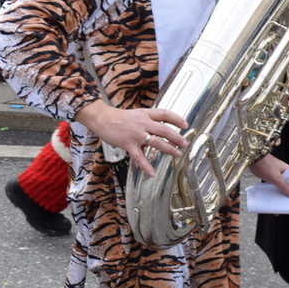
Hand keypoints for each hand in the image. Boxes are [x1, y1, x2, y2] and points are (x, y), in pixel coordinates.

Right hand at [74, 100, 188, 177]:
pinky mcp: (128, 144)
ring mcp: (136, 134)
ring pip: (156, 142)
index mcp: (146, 114)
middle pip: (164, 129)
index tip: (186, 124)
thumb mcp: (136, 114)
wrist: (102, 118)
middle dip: (177, 137)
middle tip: (185, 144)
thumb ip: (148, 122)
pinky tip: (152, 173)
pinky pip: (139, 157)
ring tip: (177, 154)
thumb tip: (160, 131)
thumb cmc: (119, 117)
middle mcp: (143, 123)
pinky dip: (146, 166)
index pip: (165, 114)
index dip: (177, 118)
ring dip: (169, 149)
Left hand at [249, 153, 288, 197]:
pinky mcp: (271, 177)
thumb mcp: (276, 178)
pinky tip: (277, 195)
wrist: (254, 160)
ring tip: (285, 200)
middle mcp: (284, 172)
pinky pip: (276, 184)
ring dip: (282, 191)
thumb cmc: (266, 165)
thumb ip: (285, 186)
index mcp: (288, 170)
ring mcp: (277, 174)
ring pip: (282, 185)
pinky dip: (276, 189)